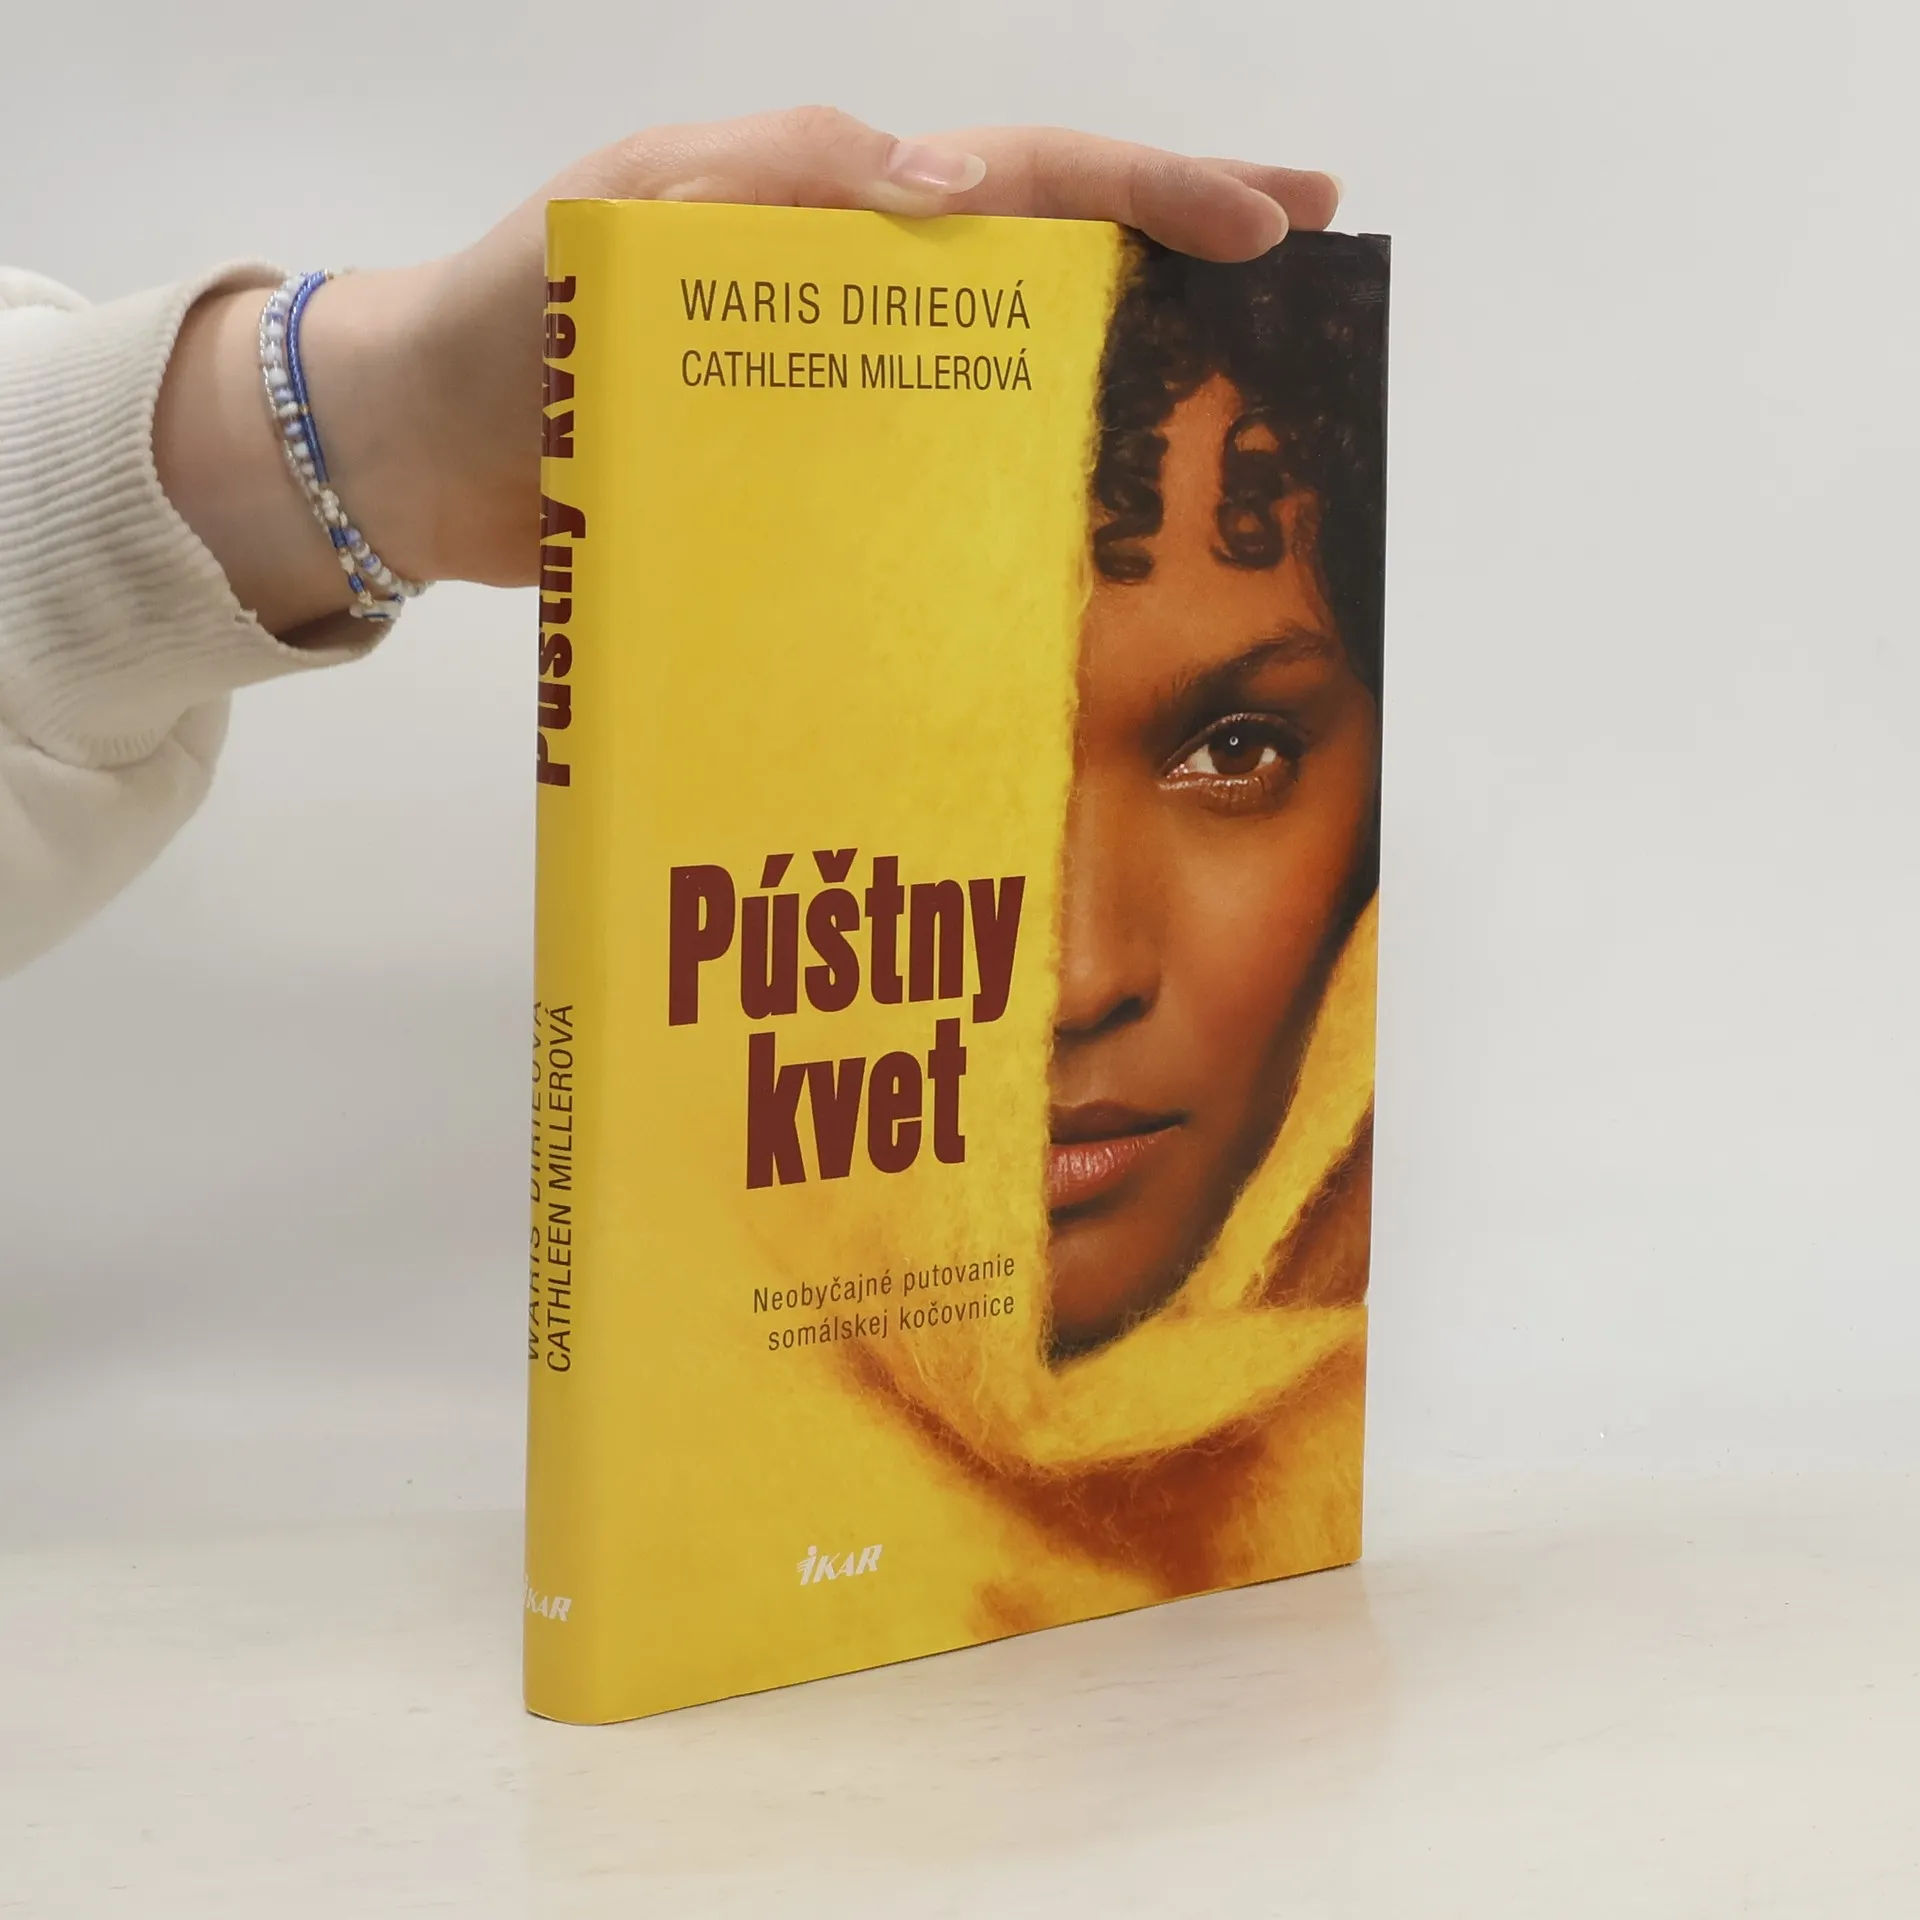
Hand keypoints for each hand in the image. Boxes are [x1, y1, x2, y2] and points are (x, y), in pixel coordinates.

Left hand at [156, 109, 1341, 633]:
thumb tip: (954, 187)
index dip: (1158, 192)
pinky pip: (931, 498)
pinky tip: (1074, 567)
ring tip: (1235, 441)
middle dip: (1181, 273)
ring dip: (1120, 405)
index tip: (1276, 218)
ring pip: (1009, 392)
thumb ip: (782, 181)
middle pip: (1050, 276)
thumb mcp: (632, 211)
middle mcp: (859, 310)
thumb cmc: (508, 317)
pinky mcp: (812, 504)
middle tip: (1302, 291)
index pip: (1028, 182)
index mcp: (834, 215)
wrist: (420, 460)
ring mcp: (843, 411)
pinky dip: (1008, 519)